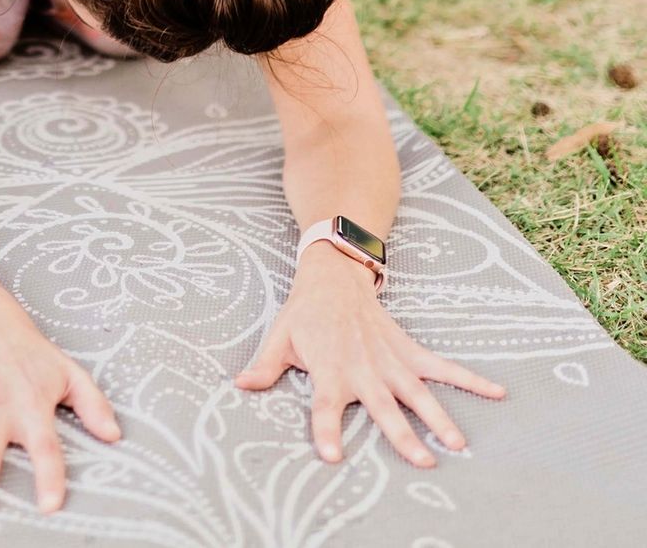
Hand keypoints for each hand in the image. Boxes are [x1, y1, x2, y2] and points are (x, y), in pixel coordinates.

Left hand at [235, 246, 504, 466]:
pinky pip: (442, 366)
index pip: (325, 408)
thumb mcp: (280, 338)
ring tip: (458, 444)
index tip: (333, 455)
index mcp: (330, 370)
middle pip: (383, 407)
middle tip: (422, 462)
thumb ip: (264, 367)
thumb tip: (239, 385)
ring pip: (418, 393)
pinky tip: (497, 392)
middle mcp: (364, 368)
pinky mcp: (408, 350)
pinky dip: (470, 378)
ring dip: (439, 417)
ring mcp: (390, 360)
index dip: (327, 430)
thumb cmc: (305, 313)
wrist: (333, 273)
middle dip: (401, 435)